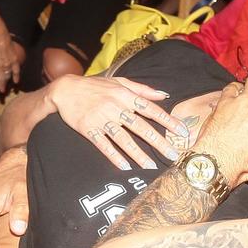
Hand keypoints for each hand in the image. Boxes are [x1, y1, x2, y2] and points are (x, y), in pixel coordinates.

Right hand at [0, 29, 23, 94]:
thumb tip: (7, 47)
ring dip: (2, 86)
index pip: (16, 71)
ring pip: (1, 80)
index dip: (16, 77)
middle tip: (6, 90)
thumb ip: (9, 49)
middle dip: (7, 84)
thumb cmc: (3, 38)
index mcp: (14, 60)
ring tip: (1, 92)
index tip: (16, 82)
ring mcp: (0, 68)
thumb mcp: (10, 45)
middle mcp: (8, 66)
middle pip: (8, 77)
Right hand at [47, 74, 185, 169]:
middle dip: (158, 142)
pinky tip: (125, 166)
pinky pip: (103, 145)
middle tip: (172, 155)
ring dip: (138, 154)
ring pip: (123, 139)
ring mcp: (101, 119)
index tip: (182, 132)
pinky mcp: (88, 130)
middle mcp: (115, 107)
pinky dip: (114, 156)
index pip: (151, 110)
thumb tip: (164, 95)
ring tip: (151, 166)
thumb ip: (142, 90)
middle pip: (141, 128)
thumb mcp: (120, 82)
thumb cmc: (96, 86)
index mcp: (125, 96)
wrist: (65, 90)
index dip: (168, 121)